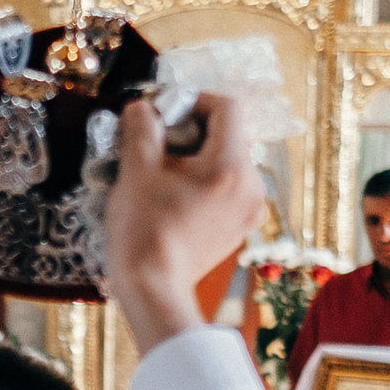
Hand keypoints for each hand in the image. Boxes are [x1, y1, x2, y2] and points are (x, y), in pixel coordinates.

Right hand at [102, 91, 267, 352]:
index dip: (193, 100)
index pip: (226, 107)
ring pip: (227, 161)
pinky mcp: (241, 226)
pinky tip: (175, 194)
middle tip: (156, 143)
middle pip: (228, 134)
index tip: (164, 112)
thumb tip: (144, 106)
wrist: (153, 289)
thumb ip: (142, 126)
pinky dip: (204, 181)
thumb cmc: (144, 230)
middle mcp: (253, 185)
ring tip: (162, 173)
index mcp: (231, 166)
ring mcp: (251, 209)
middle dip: (191, 131)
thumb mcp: (136, 169)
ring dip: (196, 157)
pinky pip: (227, 187)